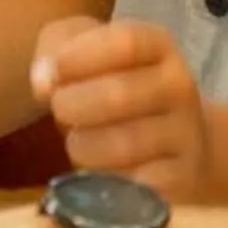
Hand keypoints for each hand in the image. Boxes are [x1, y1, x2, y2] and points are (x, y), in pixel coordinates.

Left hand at [32, 17, 211, 198]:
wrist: (179, 140)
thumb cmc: (117, 87)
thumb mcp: (86, 52)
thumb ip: (56, 51)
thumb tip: (42, 82)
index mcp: (159, 46)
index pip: (125, 43)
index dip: (78, 58)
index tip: (50, 74)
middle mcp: (180, 86)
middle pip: (119, 94)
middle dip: (72, 105)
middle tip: (59, 111)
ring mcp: (185, 134)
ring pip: (124, 144)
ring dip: (83, 146)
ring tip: (76, 142)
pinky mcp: (181, 177)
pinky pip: (135, 184)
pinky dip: (106, 180)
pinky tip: (98, 172)